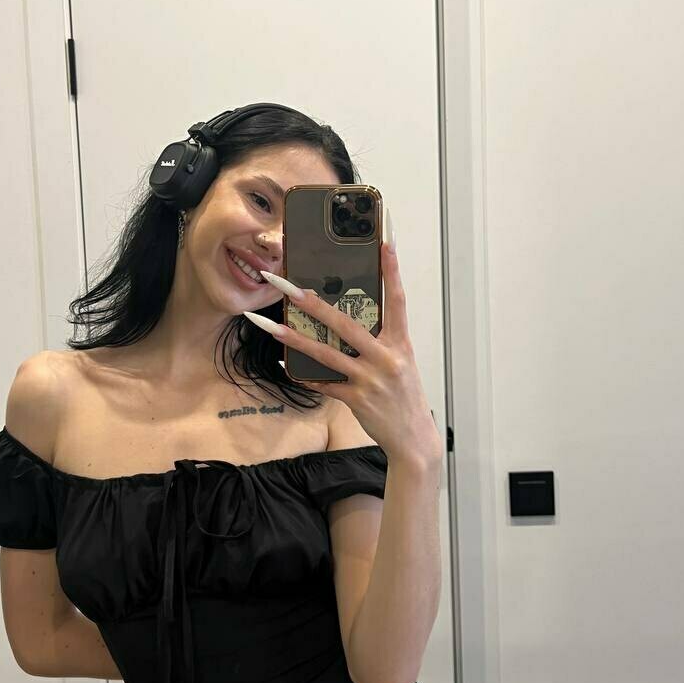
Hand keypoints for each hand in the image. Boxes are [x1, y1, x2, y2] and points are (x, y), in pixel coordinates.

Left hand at [247, 242, 441, 463]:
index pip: (397, 300)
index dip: (392, 271)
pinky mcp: (357, 399)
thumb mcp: (400, 363)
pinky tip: (284, 366)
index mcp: (400, 343)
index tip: (384, 243)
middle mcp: (386, 358)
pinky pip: (324, 384)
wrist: (414, 438)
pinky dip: (303, 375)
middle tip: (289, 285)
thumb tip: (348, 322)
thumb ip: (380, 342)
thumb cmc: (404, 396)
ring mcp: (370, 379)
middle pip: (346, 324)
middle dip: (314, 303)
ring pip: (326, 353)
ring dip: (294, 338)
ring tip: (270, 325)